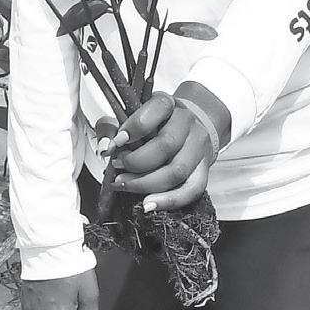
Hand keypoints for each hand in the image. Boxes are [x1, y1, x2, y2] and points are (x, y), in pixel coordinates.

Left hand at [106, 89, 223, 210]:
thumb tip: (105, 147)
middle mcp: (187, 123)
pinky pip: (191, 190)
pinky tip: (148, 205)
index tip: (117, 142)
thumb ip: (112, 127)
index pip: (157, 109)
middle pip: (166, 146)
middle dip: (136, 162)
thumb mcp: (131, 116)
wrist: (188, 128)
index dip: (135, 127)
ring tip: (124, 184)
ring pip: (177, 172)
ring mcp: (198, 148)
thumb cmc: (154, 124)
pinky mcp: (203, 170)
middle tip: (118, 166)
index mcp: (168, 104)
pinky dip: (168, 201)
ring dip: (145, 183)